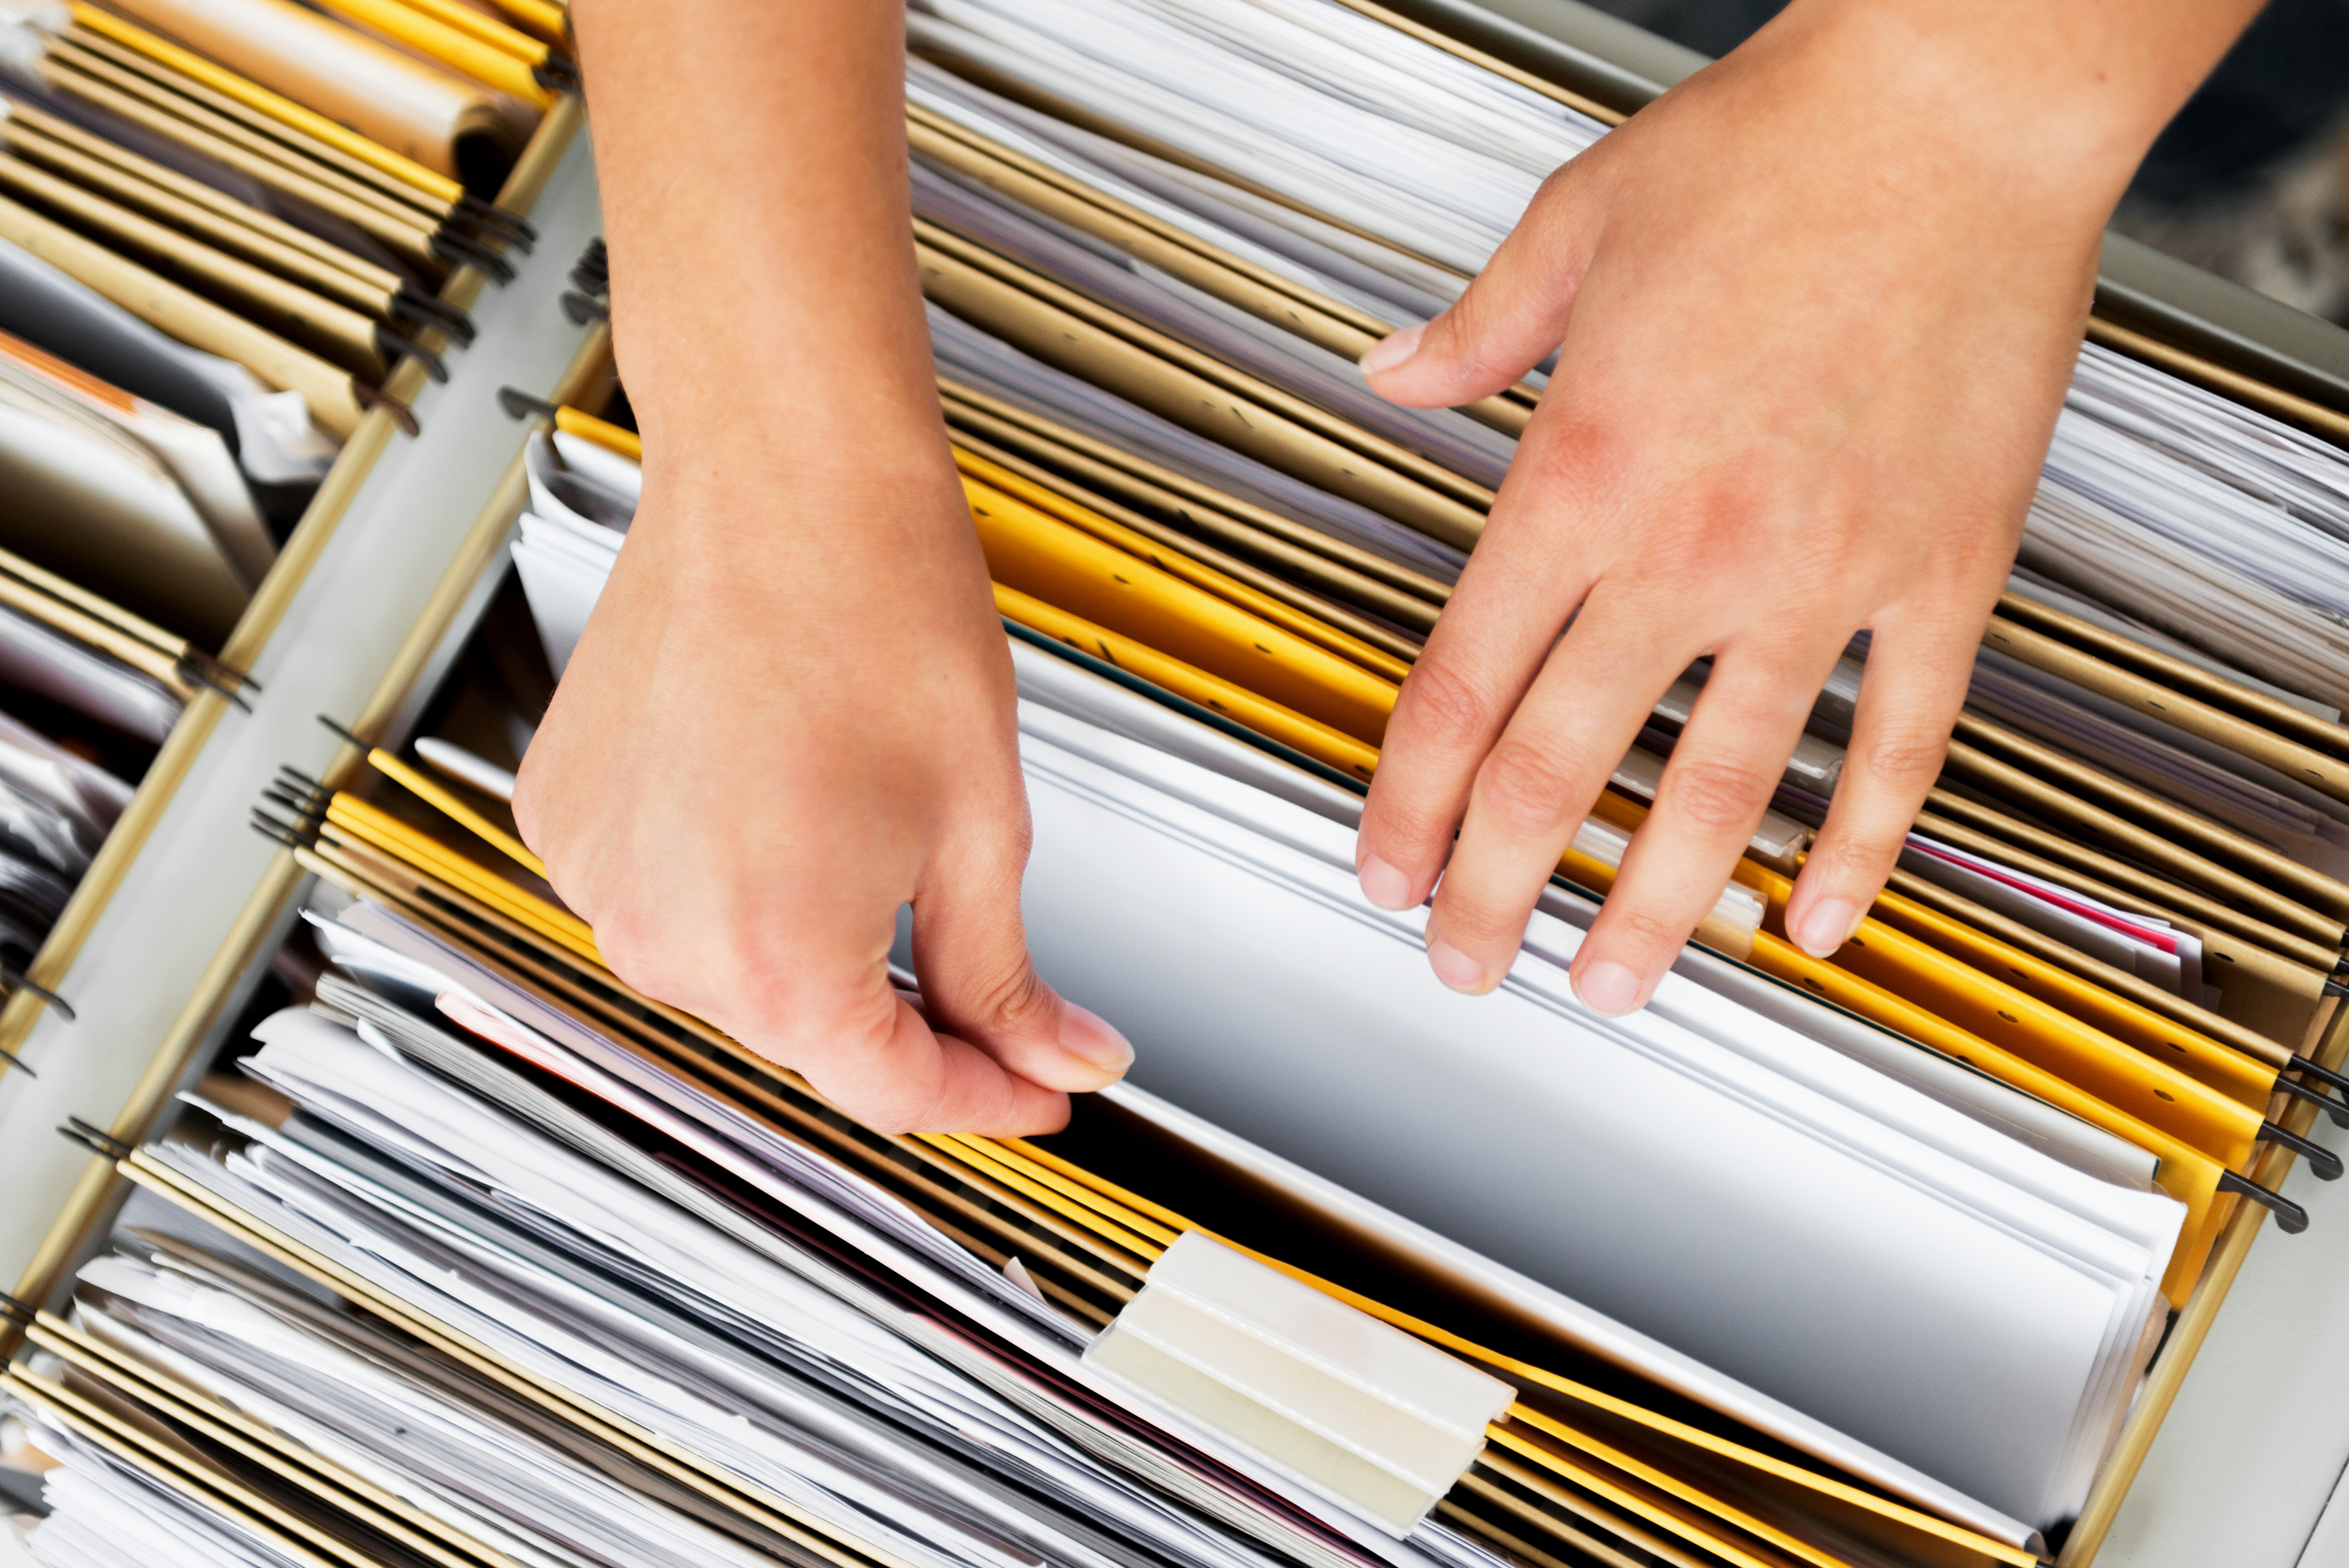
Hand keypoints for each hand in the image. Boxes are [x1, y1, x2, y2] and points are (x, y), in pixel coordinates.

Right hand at [549, 0, 1128, 1133]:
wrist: (783, 476)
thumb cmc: (880, 614)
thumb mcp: (980, 828)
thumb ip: (1006, 978)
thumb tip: (1058, 1057)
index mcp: (779, 959)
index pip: (894, 1092)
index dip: (986, 1097)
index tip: (1035, 1086)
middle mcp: (666, 937)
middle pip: (811, 1038)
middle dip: (906, 1023)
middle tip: (995, 995)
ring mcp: (602, 878)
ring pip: (733, 971)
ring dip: (813, 946)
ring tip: (876, 854)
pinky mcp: (567, 819)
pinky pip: (666, 897)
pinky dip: (732, 880)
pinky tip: (784, 811)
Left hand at [1354, 0, 2252, 1011]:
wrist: (1957, 106)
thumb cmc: (1774, 150)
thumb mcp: (1572, 226)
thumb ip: (1469, 334)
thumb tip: (1390, 376)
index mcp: (1582, 474)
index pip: (1464, 687)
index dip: (1412, 802)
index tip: (1388, 871)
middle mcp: (1691, 546)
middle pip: (1564, 769)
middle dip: (1500, 890)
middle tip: (1469, 966)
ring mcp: (1824, 573)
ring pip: (1722, 789)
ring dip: (1657, 906)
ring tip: (1614, 982)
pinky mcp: (1942, 570)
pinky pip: (1899, 743)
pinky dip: (1860, 844)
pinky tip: (1818, 919)